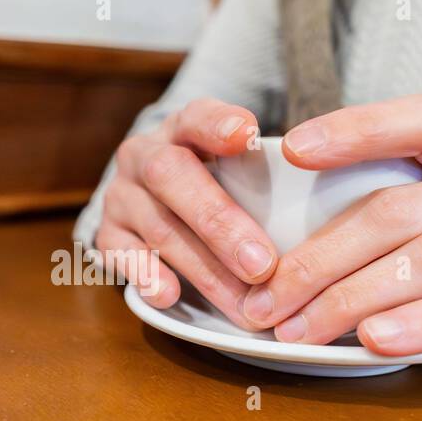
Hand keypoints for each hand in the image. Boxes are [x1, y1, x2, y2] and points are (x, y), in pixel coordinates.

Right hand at [96, 98, 277, 327]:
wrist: (151, 199)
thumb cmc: (213, 185)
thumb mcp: (234, 168)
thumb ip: (261, 179)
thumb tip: (315, 218)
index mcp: (183, 129)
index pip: (198, 117)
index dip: (219, 125)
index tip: (247, 134)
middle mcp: (145, 156)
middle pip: (172, 177)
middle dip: (219, 223)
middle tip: (262, 265)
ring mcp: (121, 195)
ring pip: (158, 226)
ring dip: (203, 268)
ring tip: (241, 303)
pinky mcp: (106, 233)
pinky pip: (121, 255)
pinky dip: (148, 275)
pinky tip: (171, 295)